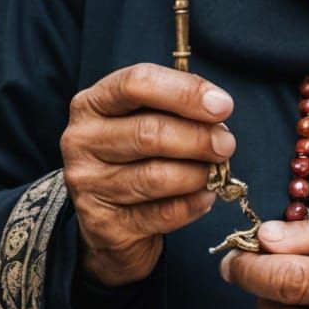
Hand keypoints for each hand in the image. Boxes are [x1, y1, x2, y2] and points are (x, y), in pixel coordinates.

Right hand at [61, 64, 234, 287]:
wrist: (109, 219)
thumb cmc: (136, 156)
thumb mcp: (146, 119)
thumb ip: (176, 108)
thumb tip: (219, 110)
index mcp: (92, 102)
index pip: (137, 83)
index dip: (185, 92)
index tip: (223, 105)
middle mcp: (81, 140)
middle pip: (148, 132)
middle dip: (198, 137)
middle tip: (227, 144)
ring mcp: (88, 184)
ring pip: (155, 176)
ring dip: (197, 173)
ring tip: (215, 172)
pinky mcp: (102, 224)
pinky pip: (160, 214)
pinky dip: (191, 204)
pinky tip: (205, 197)